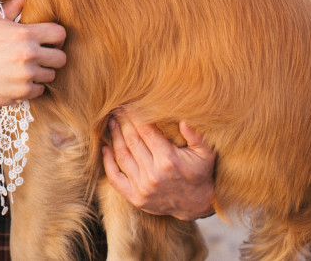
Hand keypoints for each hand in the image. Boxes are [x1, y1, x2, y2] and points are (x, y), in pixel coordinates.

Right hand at [0, 0, 66, 120]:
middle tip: (41, 58)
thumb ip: (14, 6)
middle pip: (61, 58)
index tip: (50, 42)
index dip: (57, 38)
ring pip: (51, 75)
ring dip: (41, 73)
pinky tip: (18, 80)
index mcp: (24, 34)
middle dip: (52, 58)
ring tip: (26, 69)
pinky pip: (40, 89)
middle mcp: (28, 53)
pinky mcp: (23, 91)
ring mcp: (26, 74)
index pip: (60, 34)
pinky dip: (32, 87)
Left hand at [101, 107, 215, 219]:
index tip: (129, 105)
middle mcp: (153, 174)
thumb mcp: (205, 154)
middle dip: (123, 122)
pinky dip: (107, 162)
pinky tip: (105, 148)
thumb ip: (196, 136)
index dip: (135, 115)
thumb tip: (183, 120)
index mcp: (168, 160)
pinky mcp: (135, 198)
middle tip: (117, 109)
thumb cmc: (200, 174)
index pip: (145, 130)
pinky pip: (114, 177)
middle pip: (131, 140)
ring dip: (114, 136)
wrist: (197, 206)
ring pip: (121, 155)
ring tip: (111, 123)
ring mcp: (142, 187)